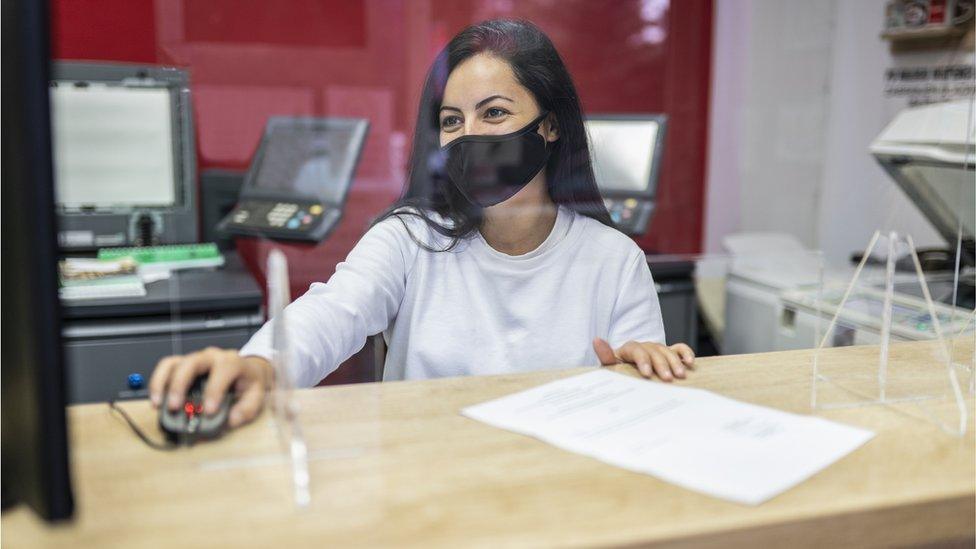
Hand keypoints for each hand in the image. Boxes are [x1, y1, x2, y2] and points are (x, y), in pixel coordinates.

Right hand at [149, 347, 272, 427]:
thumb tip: (232, 420)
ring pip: (173, 364)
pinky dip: (158, 382)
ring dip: (162, 384)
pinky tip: (156, 399)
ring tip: (158, 405)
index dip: (214, 391)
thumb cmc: (249, 381)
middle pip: (191, 364)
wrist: (248, 368)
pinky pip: (166, 367)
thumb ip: (247, 409)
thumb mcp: (257, 395)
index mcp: (232, 362)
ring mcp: (195, 358)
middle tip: (175, 407)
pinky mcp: (184, 364)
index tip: (209, 411)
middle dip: (180, 386)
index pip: (222, 372)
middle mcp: (211, 357)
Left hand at [592, 338, 694, 380]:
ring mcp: (657, 349)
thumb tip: (597, 340)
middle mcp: (644, 347)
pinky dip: (686, 353)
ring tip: (680, 376)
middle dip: (661, 365)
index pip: (635, 349)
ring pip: (667, 351)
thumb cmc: (618, 371)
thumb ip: (605, 356)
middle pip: (654, 351)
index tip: (646, 374)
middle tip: (667, 379)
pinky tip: (690, 363)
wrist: (627, 373)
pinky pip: (679, 349)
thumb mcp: (610, 366)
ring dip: (675, 362)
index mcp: (628, 350)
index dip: (642, 360)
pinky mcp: (668, 353)